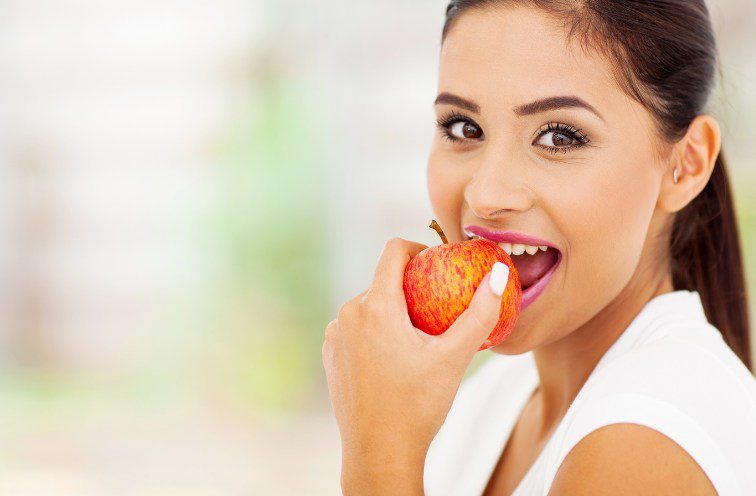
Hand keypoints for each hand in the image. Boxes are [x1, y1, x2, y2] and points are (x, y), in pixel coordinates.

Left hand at [322, 237, 509, 494]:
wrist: (379, 454)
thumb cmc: (417, 407)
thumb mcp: (454, 358)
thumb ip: (479, 313)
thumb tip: (499, 275)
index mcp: (376, 307)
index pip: (393, 252)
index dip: (417, 248)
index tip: (437, 264)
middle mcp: (348, 314)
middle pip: (383, 282)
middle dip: (410, 289)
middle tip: (436, 313)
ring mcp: (336, 335)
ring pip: (369, 305)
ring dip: (393, 312)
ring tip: (417, 340)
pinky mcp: (331, 354)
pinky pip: (355, 328)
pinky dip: (375, 332)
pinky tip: (394, 358)